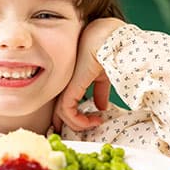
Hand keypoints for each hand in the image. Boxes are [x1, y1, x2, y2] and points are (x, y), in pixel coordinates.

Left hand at [52, 18, 124, 132]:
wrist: (109, 39)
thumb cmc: (107, 50)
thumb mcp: (103, 75)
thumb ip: (100, 91)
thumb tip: (102, 107)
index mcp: (72, 77)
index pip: (64, 100)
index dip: (72, 116)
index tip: (86, 124)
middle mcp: (65, 80)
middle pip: (60, 108)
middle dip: (69, 123)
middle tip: (84, 130)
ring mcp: (66, 83)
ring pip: (63, 113)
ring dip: (78, 124)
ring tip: (94, 124)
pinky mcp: (70, 86)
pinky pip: (67, 110)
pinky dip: (79, 121)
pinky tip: (95, 120)